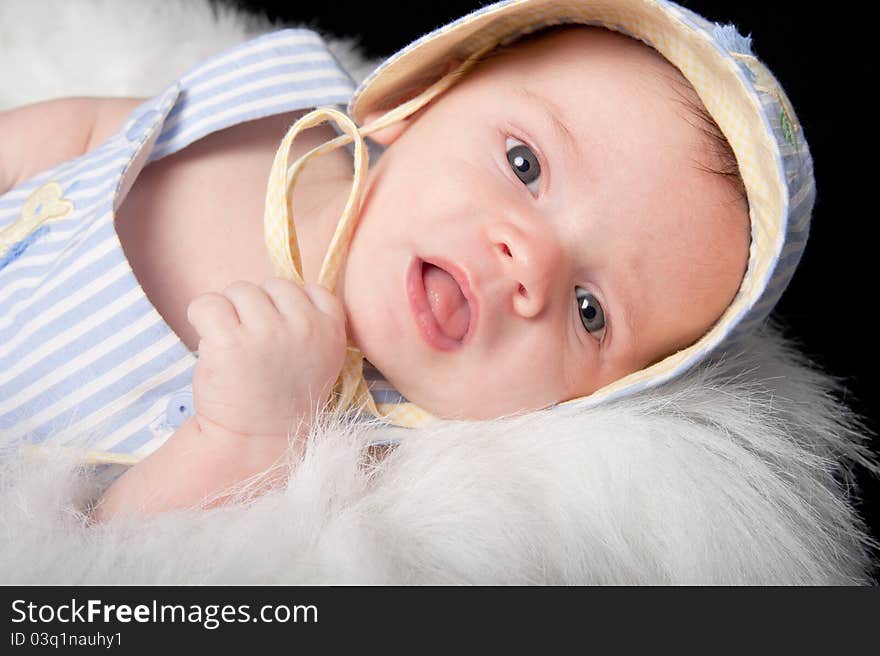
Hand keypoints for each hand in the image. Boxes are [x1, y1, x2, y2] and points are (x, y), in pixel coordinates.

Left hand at [186, 278, 346, 438]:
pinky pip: (207, 302)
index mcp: (331, 329)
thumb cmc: (282, 399)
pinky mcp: (229, 341)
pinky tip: (209, 343)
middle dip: (256, 309)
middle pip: (269, 285)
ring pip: (238, 290)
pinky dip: (200, 317)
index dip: (287, 307)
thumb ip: (309, 323)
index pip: (309, 289)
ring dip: (229, 314)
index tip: (280, 336)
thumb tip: (275, 289)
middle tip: (253, 346)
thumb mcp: (318, 359)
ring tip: (232, 347)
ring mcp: (267, 333)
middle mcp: (303, 327)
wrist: (256, 443)